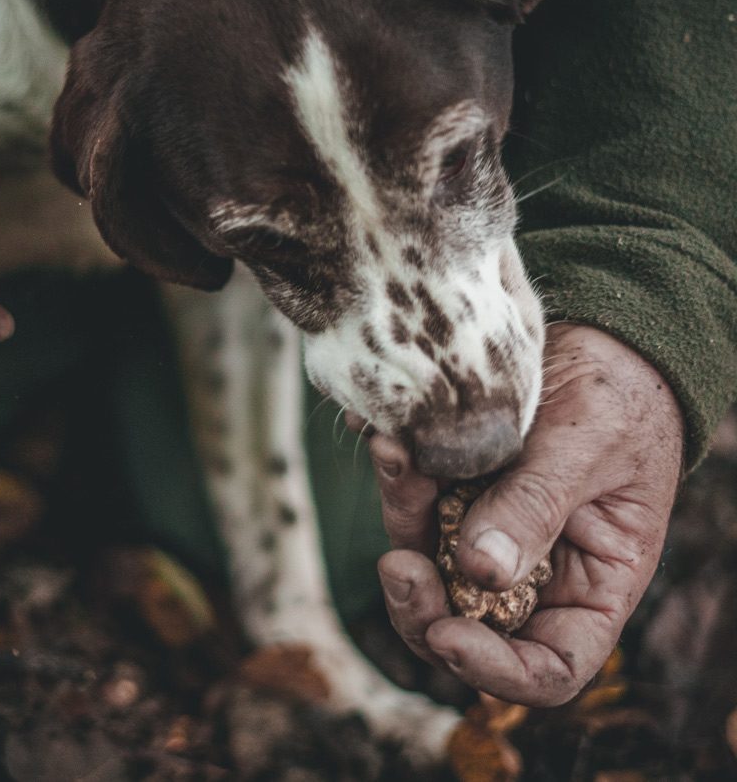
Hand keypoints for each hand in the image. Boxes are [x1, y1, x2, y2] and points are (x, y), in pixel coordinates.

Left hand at [368, 324, 683, 704]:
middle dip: (420, 606)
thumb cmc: (620, 398)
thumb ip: (536, 508)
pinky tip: (385, 435)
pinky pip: (413, 501)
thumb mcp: (589, 449)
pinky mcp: (451, 493)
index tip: (448, 635)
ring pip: (425, 562)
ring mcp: (484, 534)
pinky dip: (397, 475)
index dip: (496, 670)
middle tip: (396, 565)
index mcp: (590, 588)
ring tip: (394, 455)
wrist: (599, 337)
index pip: (547, 667)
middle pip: (464, 627)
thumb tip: (480, 572)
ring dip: (401, 518)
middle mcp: (532, 574)